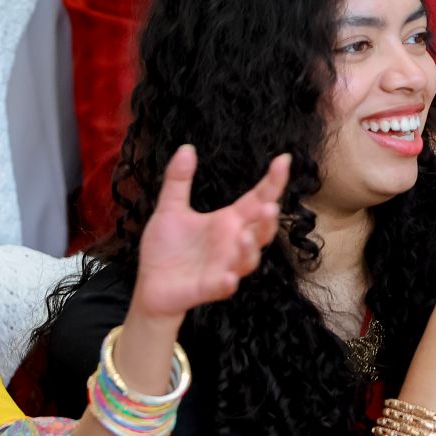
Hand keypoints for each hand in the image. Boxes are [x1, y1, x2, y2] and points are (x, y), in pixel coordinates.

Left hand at [131, 146, 286, 319]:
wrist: (151, 285)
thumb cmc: (166, 249)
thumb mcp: (170, 209)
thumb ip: (179, 180)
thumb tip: (187, 148)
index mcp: (228, 222)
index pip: (257, 199)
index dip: (272, 182)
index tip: (284, 160)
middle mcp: (233, 244)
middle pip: (262, 232)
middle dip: (268, 222)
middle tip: (270, 206)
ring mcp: (225, 266)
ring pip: (248, 259)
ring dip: (250, 249)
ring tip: (243, 236)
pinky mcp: (211, 288)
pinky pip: (225, 286)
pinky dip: (228, 282)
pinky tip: (228, 278)